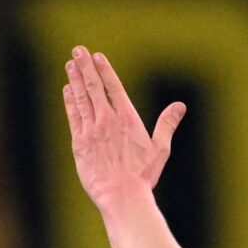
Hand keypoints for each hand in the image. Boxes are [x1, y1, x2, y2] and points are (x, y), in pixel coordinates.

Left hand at [63, 46, 185, 211]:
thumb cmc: (143, 176)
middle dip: (85, 67)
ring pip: (81, 99)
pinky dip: (70, 102)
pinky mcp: (79, 144)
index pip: (113, 87)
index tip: (97, 56)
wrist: (122, 196)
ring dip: (74, 80)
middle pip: (93, 87)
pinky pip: (73, 117)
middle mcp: (107, 121)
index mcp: (127, 119)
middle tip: (78, 51)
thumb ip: (167, 124)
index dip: (104, 70)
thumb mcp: (160, 149)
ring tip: (70, 64)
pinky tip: (67, 90)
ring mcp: (91, 131)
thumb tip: (180, 106)